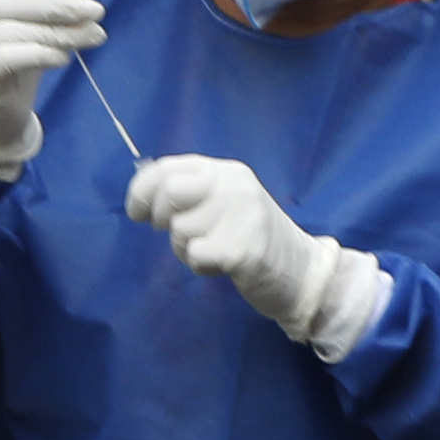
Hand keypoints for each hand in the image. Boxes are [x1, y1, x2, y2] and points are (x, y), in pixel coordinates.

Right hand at [0, 0, 104, 178]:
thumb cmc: (7, 64)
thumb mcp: (28, 27)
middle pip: (18, 3)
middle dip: (62, 4)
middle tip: (97, 10)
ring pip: (25, 31)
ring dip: (66, 33)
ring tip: (96, 35)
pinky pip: (22, 56)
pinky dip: (48, 54)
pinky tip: (66, 57)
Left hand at [124, 153, 393, 361]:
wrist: (302, 272)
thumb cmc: (254, 238)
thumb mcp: (225, 202)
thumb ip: (192, 192)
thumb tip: (144, 195)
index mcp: (226, 171)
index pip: (167, 168)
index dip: (141, 190)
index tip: (137, 213)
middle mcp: (235, 185)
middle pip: (170, 194)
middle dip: (163, 219)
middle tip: (182, 235)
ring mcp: (242, 215)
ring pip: (181, 230)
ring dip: (186, 250)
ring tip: (213, 251)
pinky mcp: (244, 248)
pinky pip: (196, 255)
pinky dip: (201, 267)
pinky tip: (221, 266)